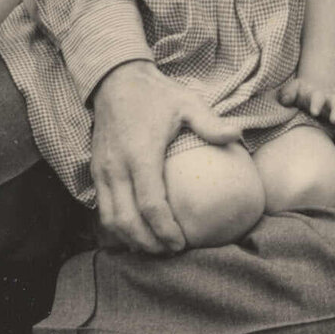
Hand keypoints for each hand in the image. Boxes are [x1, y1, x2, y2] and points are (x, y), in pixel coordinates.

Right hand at [89, 61, 243, 254]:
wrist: (115, 80)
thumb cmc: (156, 94)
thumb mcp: (187, 103)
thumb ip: (210, 122)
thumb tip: (238, 135)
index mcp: (141, 154)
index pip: (150, 204)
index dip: (164, 230)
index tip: (181, 243)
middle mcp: (117, 167)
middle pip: (126, 221)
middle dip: (147, 243)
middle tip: (170, 253)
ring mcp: (102, 170)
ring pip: (110, 219)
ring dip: (130, 239)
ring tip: (154, 248)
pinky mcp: (96, 171)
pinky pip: (102, 208)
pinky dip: (117, 226)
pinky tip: (136, 232)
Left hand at [280, 76, 334, 145]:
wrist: (315, 96)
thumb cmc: (300, 96)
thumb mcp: (292, 93)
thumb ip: (288, 93)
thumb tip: (286, 100)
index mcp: (317, 95)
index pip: (318, 96)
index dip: (317, 103)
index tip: (314, 113)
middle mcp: (332, 101)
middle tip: (334, 121)